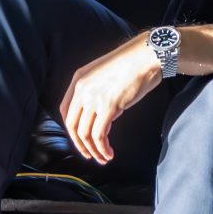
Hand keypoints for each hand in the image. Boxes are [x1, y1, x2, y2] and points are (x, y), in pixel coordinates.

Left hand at [57, 36, 163, 164]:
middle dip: (80, 145)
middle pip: (72, 125)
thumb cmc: (133, 64)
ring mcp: (94, 98)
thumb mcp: (104, 76)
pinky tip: (109, 153)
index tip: (81, 139)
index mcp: (78, 80)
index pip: (65, 111)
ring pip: (85, 133)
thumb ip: (97, 94)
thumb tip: (102, 117)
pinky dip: (102, 148)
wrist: (146, 56)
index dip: (72, 129)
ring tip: (103, 157)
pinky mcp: (108, 106)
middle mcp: (82, 89)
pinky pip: (99, 135)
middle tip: (89, 155)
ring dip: (93, 150)